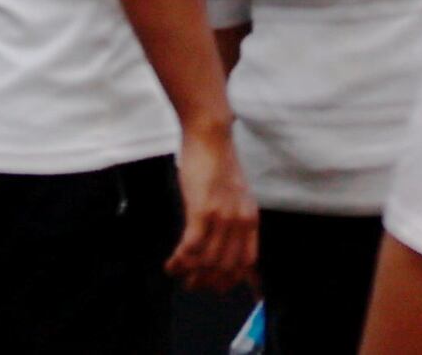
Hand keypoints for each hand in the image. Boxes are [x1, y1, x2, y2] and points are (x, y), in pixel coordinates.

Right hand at [166, 125, 258, 289]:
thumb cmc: (217, 161)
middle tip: (189, 284)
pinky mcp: (203, 210)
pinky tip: (170, 263)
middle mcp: (240, 220)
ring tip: (175, 273)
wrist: (210, 134)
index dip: (231, 279)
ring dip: (188, 273)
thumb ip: (233, 217)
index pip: (247, 262)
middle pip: (225, 267)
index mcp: (250, 217)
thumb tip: (220, 240)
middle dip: (205, 281)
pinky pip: (191, 248)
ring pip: (207, 261)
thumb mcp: (235, 193)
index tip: (215, 287)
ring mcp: (223, 216)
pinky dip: (179, 261)